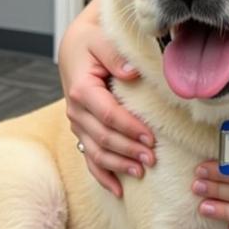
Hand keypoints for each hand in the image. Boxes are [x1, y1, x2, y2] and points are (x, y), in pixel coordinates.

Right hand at [59, 0, 155, 195]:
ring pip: (96, 152)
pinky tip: (118, 189)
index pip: (107, 115)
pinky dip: (102, 175)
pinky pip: (88, 157)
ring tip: (142, 172)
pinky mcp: (81, 129)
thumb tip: (130, 73)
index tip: (150, 137)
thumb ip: (114, 55)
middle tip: (152, 158)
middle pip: (103, 137)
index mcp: (81, 89)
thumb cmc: (92, 39)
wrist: (76, 43)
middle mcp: (76, 110)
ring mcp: (77, 122)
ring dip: (118, 165)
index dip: (128, 128)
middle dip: (128, 150)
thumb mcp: (101, 39)